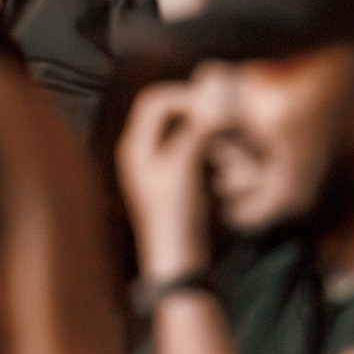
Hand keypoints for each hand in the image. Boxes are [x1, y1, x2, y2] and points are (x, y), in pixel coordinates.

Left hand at [117, 76, 230, 279]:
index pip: (154, 100)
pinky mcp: (170, 177)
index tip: (210, 103)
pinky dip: (200, 141)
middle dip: (190, 108)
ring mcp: (154, 164)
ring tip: (218, 131)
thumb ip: (195, 128)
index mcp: (135, 145)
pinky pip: (184, 145)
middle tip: (217, 113)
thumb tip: (210, 100)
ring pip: (175, 127)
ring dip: (196, 123)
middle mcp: (140, 150)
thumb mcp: (185, 165)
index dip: (182, 95)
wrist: (178, 258)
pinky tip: (216, 151)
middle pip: (163, 110)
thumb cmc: (177, 212)